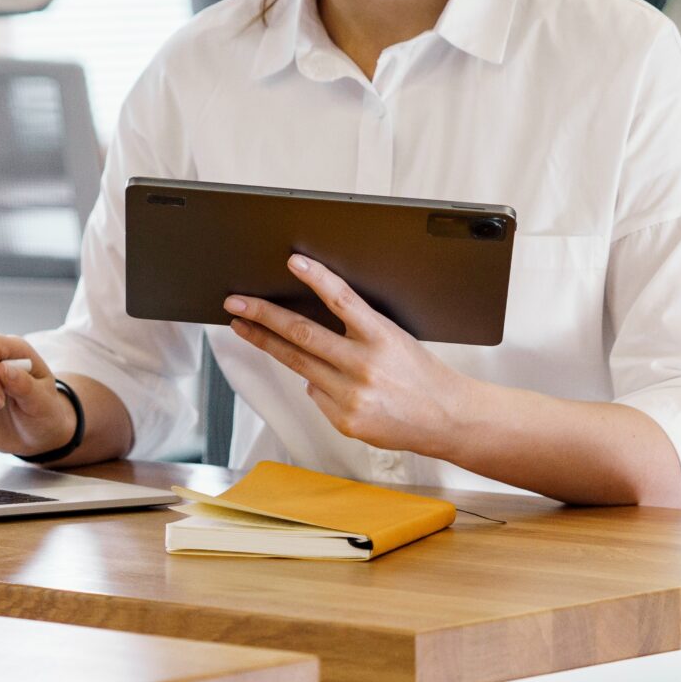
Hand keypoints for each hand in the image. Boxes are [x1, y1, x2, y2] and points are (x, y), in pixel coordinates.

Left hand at [225, 255, 474, 455]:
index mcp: (381, 337)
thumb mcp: (394, 339)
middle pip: (302, 334)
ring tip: (243, 327)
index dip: (317, 278)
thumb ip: (356, 332)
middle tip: (235, 302)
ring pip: (298, 363)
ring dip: (266, 343)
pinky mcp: (346, 420)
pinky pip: (316, 393)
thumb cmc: (419, 372)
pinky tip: (334, 384)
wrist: (445, 417)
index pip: (343, 300)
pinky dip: (316, 383)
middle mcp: (364, 365)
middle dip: (262, 315)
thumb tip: (310, 333)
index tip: (294, 261)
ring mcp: (352, 395)